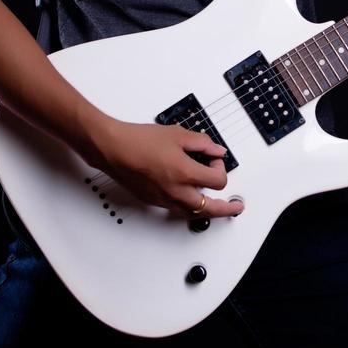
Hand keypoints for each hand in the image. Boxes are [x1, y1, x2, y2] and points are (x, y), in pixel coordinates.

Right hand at [91, 117, 244, 217]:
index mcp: (185, 173)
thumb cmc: (138, 140)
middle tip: (235, 206)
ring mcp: (164, 199)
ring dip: (207, 210)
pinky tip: (189, 199)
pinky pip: (177, 210)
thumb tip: (216, 150)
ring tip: (216, 207)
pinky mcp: (153, 201)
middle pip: (210, 209)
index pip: (218, 182)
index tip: (215, 160)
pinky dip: (188, 207)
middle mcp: (176, 191)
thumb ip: (202, 143)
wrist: (112, 148)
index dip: (221, 169)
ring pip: (193, 213)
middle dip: (226, 208)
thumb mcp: (177, 134)